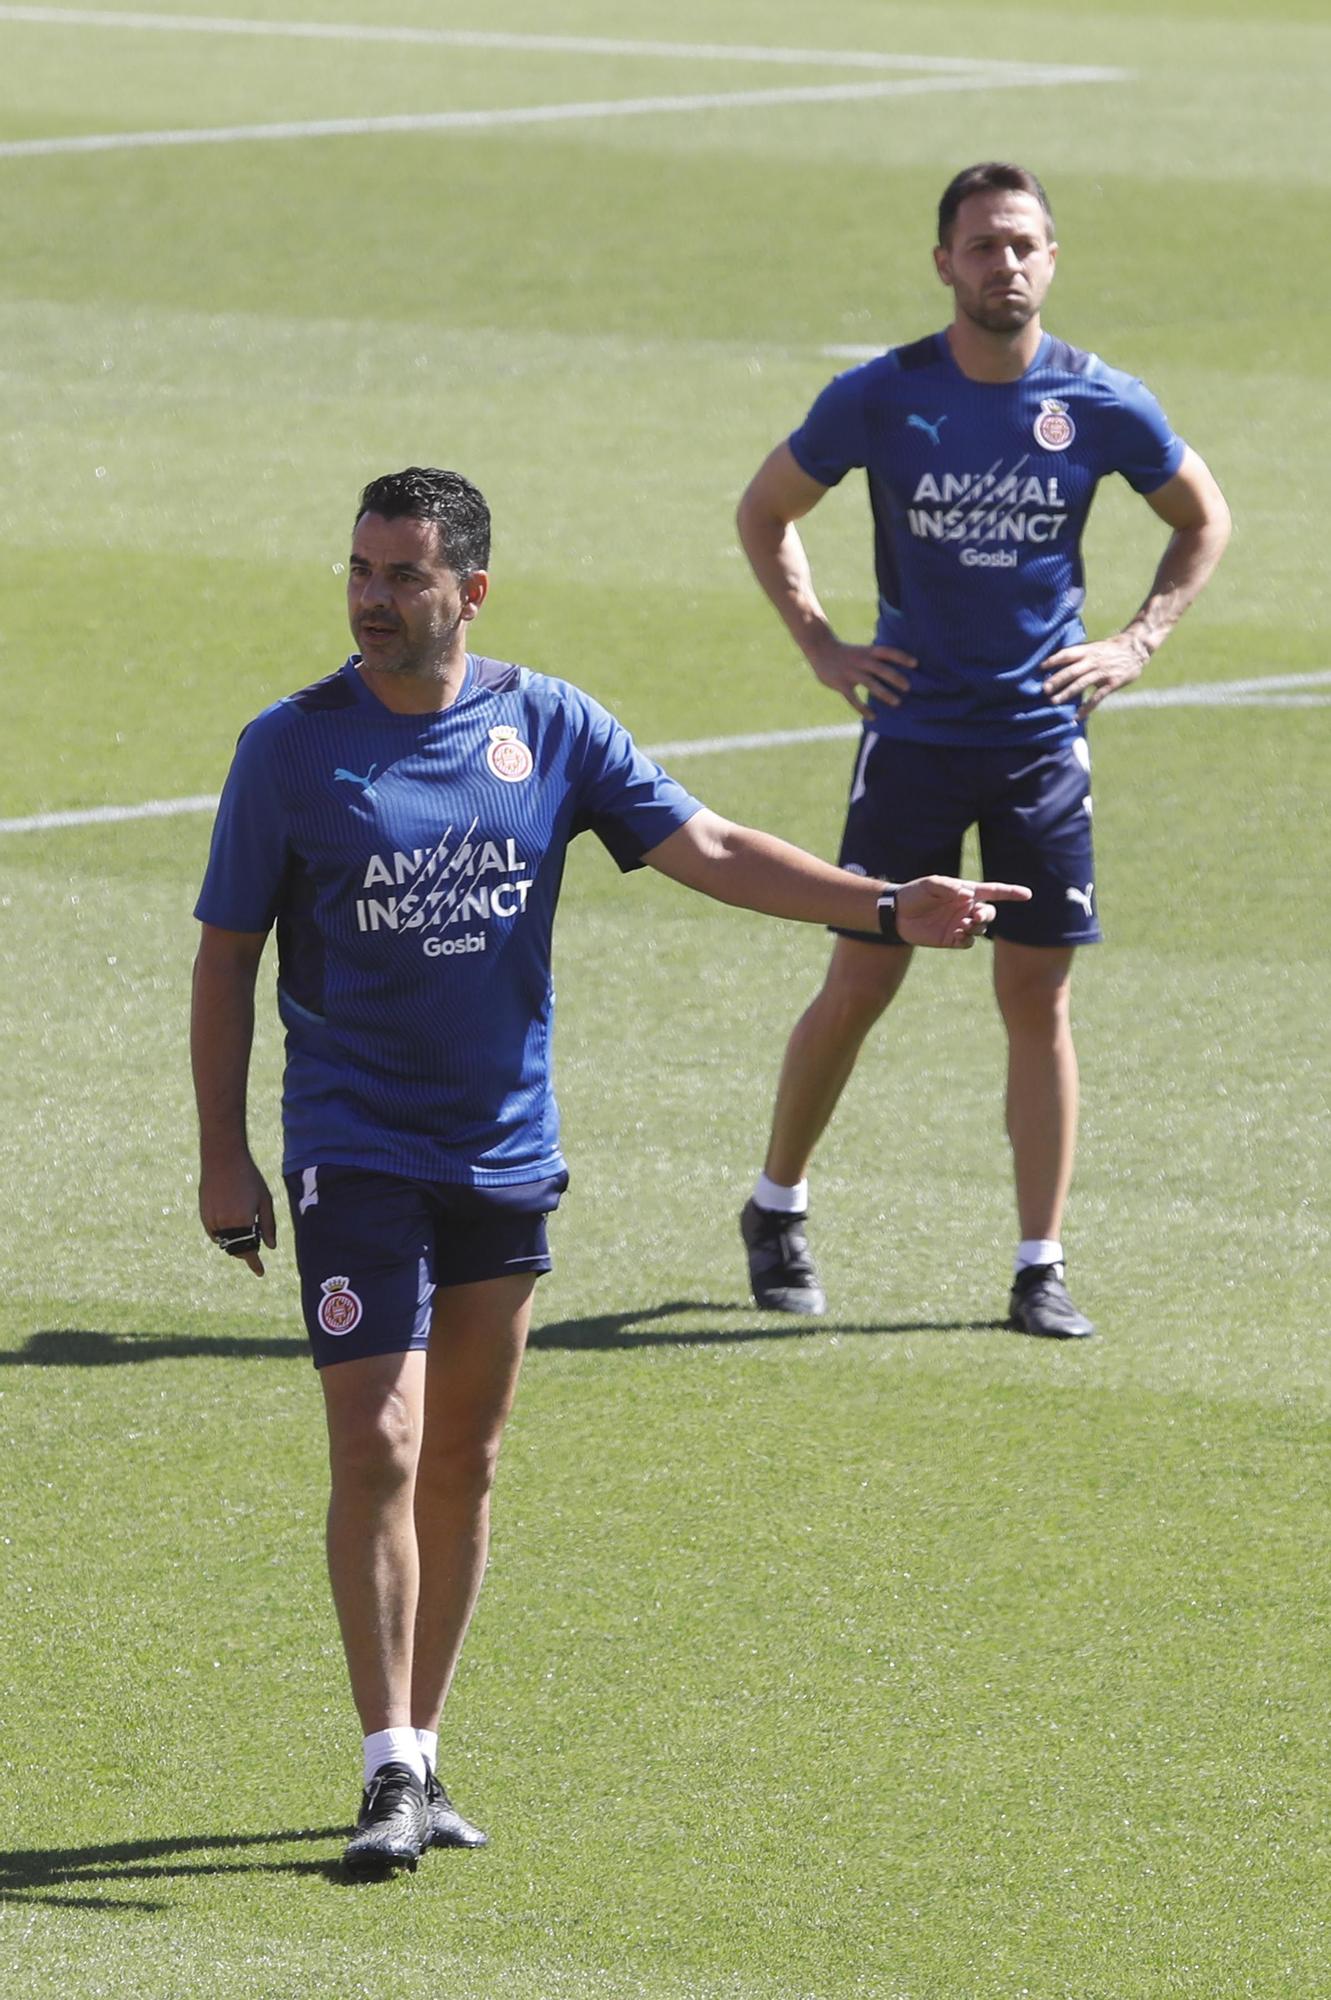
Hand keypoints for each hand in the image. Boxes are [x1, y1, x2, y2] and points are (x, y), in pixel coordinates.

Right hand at [199, 1153, 276, 1276]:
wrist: (222, 1160)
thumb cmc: (249, 1178)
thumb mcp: (265, 1200)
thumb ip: (268, 1225)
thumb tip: (271, 1247)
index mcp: (243, 1221)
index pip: (249, 1251)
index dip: (255, 1264)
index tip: (260, 1273)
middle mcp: (225, 1224)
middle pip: (236, 1249)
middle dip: (246, 1250)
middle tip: (256, 1241)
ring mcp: (212, 1221)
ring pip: (224, 1243)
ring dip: (235, 1242)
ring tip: (243, 1223)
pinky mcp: (203, 1216)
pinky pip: (215, 1234)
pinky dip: (223, 1234)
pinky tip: (231, 1219)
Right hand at [808, 634, 915, 718]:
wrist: (821, 649)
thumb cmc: (846, 653)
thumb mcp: (861, 651)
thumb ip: (875, 660)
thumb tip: (895, 671)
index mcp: (868, 652)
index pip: (888, 652)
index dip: (902, 657)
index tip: (916, 664)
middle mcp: (861, 661)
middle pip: (881, 669)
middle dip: (895, 677)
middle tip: (908, 687)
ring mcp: (851, 673)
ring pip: (870, 683)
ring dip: (884, 693)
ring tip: (897, 702)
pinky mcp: (841, 684)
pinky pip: (853, 698)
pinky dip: (863, 708)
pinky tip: (873, 716)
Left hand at [896, 875, 1031, 949]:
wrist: (897, 913)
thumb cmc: (914, 893)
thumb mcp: (930, 884)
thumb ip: (949, 887)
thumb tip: (967, 895)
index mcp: (965, 892)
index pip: (993, 892)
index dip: (1011, 892)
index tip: (1027, 894)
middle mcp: (966, 909)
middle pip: (989, 913)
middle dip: (987, 916)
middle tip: (975, 917)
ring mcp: (960, 924)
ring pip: (981, 930)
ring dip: (976, 928)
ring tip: (963, 925)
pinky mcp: (952, 939)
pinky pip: (968, 942)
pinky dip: (967, 939)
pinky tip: (957, 935)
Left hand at [1043, 632, 1148, 718]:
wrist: (1136, 648)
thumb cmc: (1111, 649)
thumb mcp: (1094, 647)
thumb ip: (1079, 655)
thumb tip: (1057, 663)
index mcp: (1088, 650)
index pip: (1067, 654)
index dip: (1054, 660)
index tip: (1040, 668)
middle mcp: (1093, 661)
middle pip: (1072, 671)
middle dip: (1057, 680)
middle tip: (1044, 690)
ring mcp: (1103, 672)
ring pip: (1081, 684)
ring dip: (1067, 693)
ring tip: (1054, 702)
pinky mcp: (1112, 683)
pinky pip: (1097, 697)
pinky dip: (1086, 707)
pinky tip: (1077, 716)